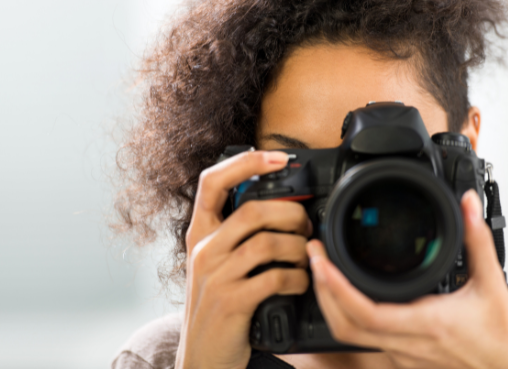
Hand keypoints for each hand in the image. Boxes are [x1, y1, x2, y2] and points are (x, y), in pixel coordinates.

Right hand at [175, 150, 311, 368]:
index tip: (279, 157)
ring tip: (306, 258)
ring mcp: (214, 276)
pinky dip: (297, 277)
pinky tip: (301, 283)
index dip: (246, 162)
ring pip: (267, 242)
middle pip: (253, 210)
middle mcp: (203, 250)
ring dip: (298, 248)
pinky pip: (274, 277)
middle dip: (291, 213)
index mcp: (200, 234)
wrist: (202, 360)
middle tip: (307, 226)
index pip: (212, 182)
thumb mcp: (216, 266)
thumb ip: (236, 237)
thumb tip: (282, 207)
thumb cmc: (217, 307)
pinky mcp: (230, 302)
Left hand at [307, 190, 507, 368]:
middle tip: (314, 256)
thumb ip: (477, 239)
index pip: (366, 312)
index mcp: (426, 322)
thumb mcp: (492, 283)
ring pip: (349, 335)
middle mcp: (406, 343)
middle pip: (344, 325)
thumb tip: (468, 203)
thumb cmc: (502, 337)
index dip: (337, 287)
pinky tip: (345, 291)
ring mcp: (401, 354)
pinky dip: (345, 313)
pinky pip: (361, 337)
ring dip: (330, 302)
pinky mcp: (401, 357)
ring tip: (323, 269)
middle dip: (322, 289)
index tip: (322, 260)